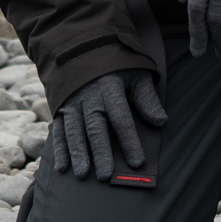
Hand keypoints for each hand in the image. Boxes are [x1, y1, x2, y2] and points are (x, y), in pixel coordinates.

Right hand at [50, 69, 166, 180]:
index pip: (122, 117)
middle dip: (100, 152)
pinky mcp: (60, 107)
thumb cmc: (117, 63)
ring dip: (78, 154)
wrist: (82, 45)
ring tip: (83, 175)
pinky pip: (59, 130)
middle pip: (96, 128)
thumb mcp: (136, 73)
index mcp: (111, 86)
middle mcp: (89, 96)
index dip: (130, 141)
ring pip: (74, 131)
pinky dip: (60, 150)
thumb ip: (147, 98)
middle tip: (105, 176)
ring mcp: (72, 102)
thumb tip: (161, 122)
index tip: (137, 162)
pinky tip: (62, 168)